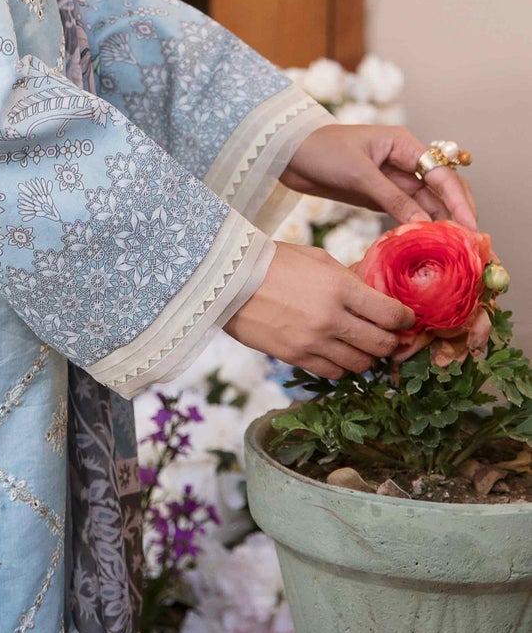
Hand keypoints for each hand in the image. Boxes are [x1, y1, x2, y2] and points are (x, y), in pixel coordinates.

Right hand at [224, 241, 415, 378]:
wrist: (228, 280)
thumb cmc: (274, 262)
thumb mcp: (318, 259)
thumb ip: (349, 278)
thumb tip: (376, 294)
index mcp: (341, 288)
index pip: (391, 314)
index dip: (405, 319)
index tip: (405, 319)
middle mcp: (332, 319)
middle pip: (381, 344)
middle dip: (391, 341)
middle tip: (389, 336)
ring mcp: (314, 342)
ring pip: (361, 364)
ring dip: (366, 356)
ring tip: (361, 345)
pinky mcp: (296, 358)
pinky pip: (334, 373)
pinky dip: (342, 366)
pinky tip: (337, 353)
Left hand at [281, 122, 476, 228]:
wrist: (286, 153)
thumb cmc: (320, 151)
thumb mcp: (359, 174)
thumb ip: (392, 198)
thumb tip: (425, 224)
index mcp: (403, 144)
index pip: (442, 173)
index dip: (460, 201)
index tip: (471, 227)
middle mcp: (404, 160)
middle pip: (442, 188)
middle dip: (459, 214)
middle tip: (470, 244)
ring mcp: (393, 178)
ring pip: (427, 203)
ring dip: (440, 224)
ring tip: (455, 252)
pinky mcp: (380, 194)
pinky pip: (407, 211)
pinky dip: (418, 227)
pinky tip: (427, 246)